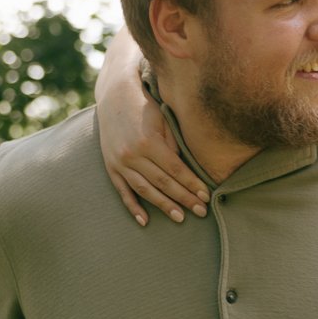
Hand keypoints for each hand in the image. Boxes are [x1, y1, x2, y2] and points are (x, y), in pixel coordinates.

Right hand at [97, 75, 208, 226]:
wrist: (114, 97)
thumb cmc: (145, 108)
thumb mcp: (163, 121)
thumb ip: (173, 147)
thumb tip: (184, 172)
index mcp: (148, 142)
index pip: (175, 169)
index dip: (192, 184)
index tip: (206, 196)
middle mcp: (132, 154)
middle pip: (163, 183)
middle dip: (184, 198)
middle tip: (201, 212)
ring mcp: (119, 162)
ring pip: (145, 190)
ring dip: (164, 206)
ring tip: (180, 218)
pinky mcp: (111, 167)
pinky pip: (123, 191)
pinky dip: (133, 207)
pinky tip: (145, 221)